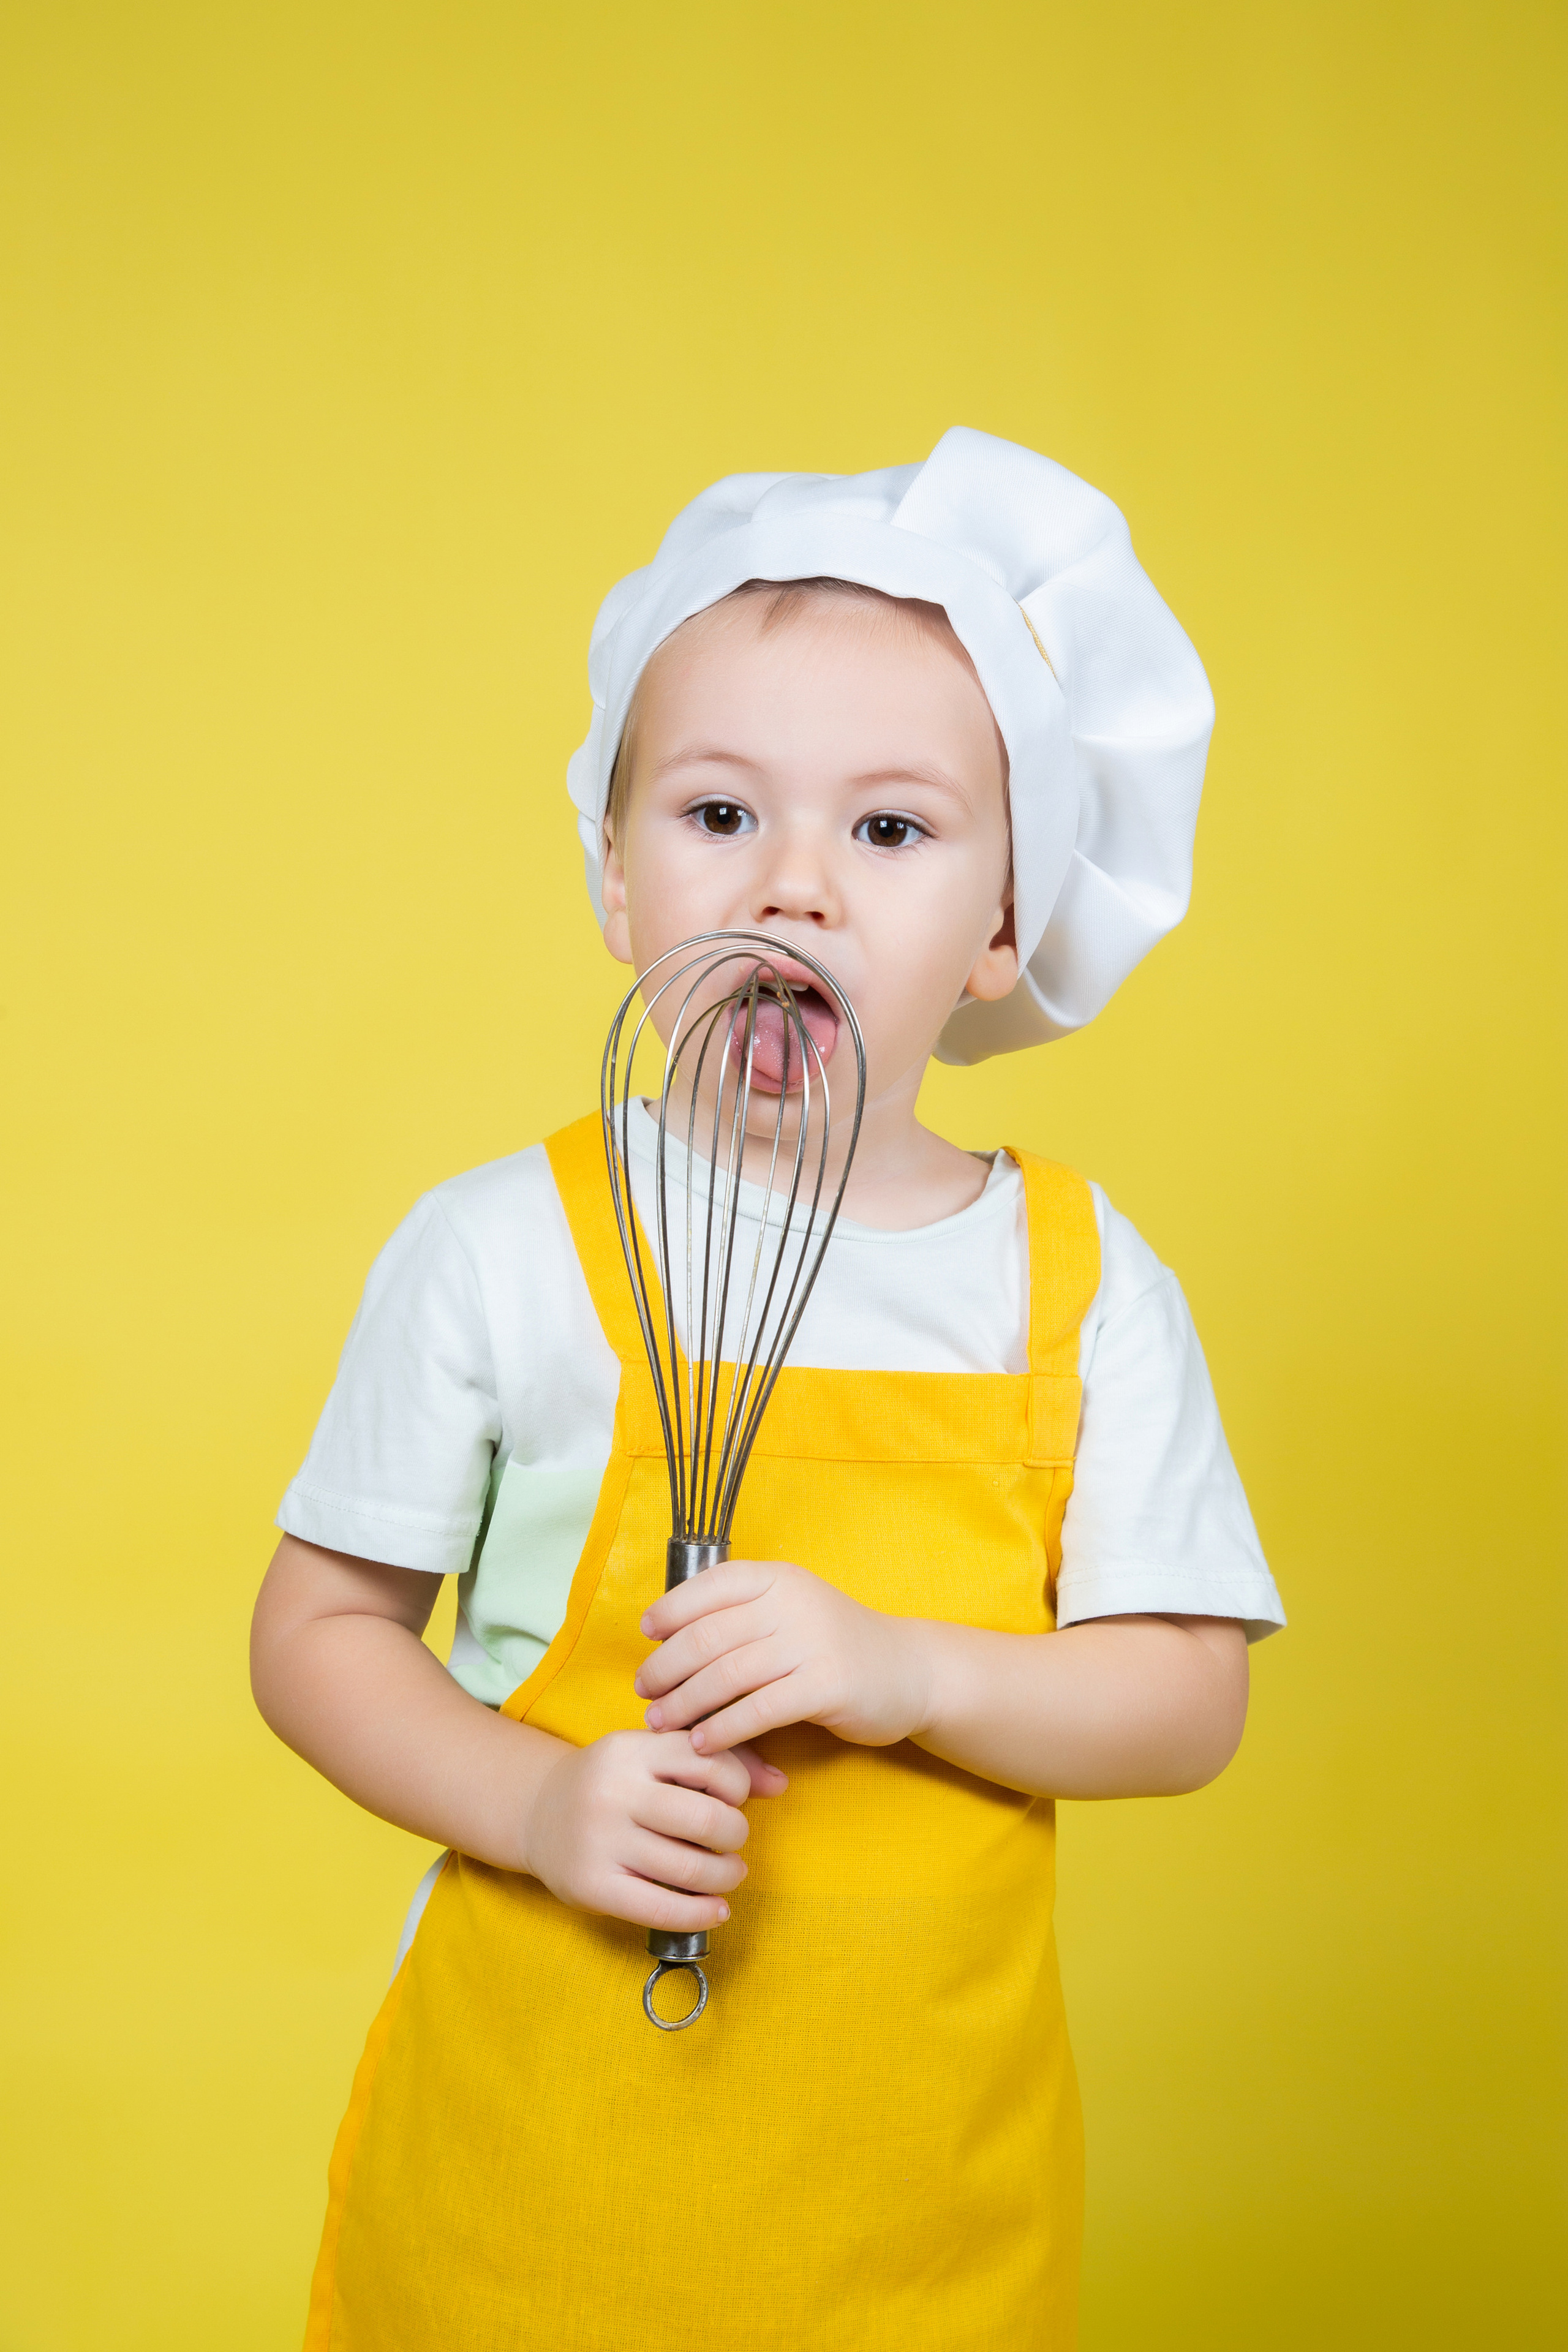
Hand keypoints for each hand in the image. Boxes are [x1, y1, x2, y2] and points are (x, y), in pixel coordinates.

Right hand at [522, 1727, 784, 1933]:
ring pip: (691, 1869)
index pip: (710, 1760)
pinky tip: (716, 1909)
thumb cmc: (617, 1782)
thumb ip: (719, 1761)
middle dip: (735, 1835)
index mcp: (632, 1749)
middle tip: (732, 1841)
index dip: (737, 1785)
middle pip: (707, 1820)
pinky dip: (702, 1913)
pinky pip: (662, 1909)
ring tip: (728, 1873)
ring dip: (726, 1876)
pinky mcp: (592, 1886)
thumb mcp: (655, 1756)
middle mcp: (614, 1791)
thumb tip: (781, 1784)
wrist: (539, 1812)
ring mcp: (600, 1841)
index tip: (732, 1798)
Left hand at [635, 1559, 932, 1755]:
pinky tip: (702, 1743)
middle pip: (708, 1635)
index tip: (646, 1635)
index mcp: (779, 1578)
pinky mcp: (826, 1686)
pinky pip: (758, 1710)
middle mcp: (793, 1603)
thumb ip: (743, 1616)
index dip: (670, 1609)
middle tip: (644, 1691)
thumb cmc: (834, 1645)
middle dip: (666, 1667)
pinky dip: (723, 1729)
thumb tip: (668, 1634)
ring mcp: (812, 1643)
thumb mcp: (791, 1612)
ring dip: (684, 1703)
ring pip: (726, 1675)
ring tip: (660, 1722)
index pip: (710, 1586)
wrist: (909, 1671)